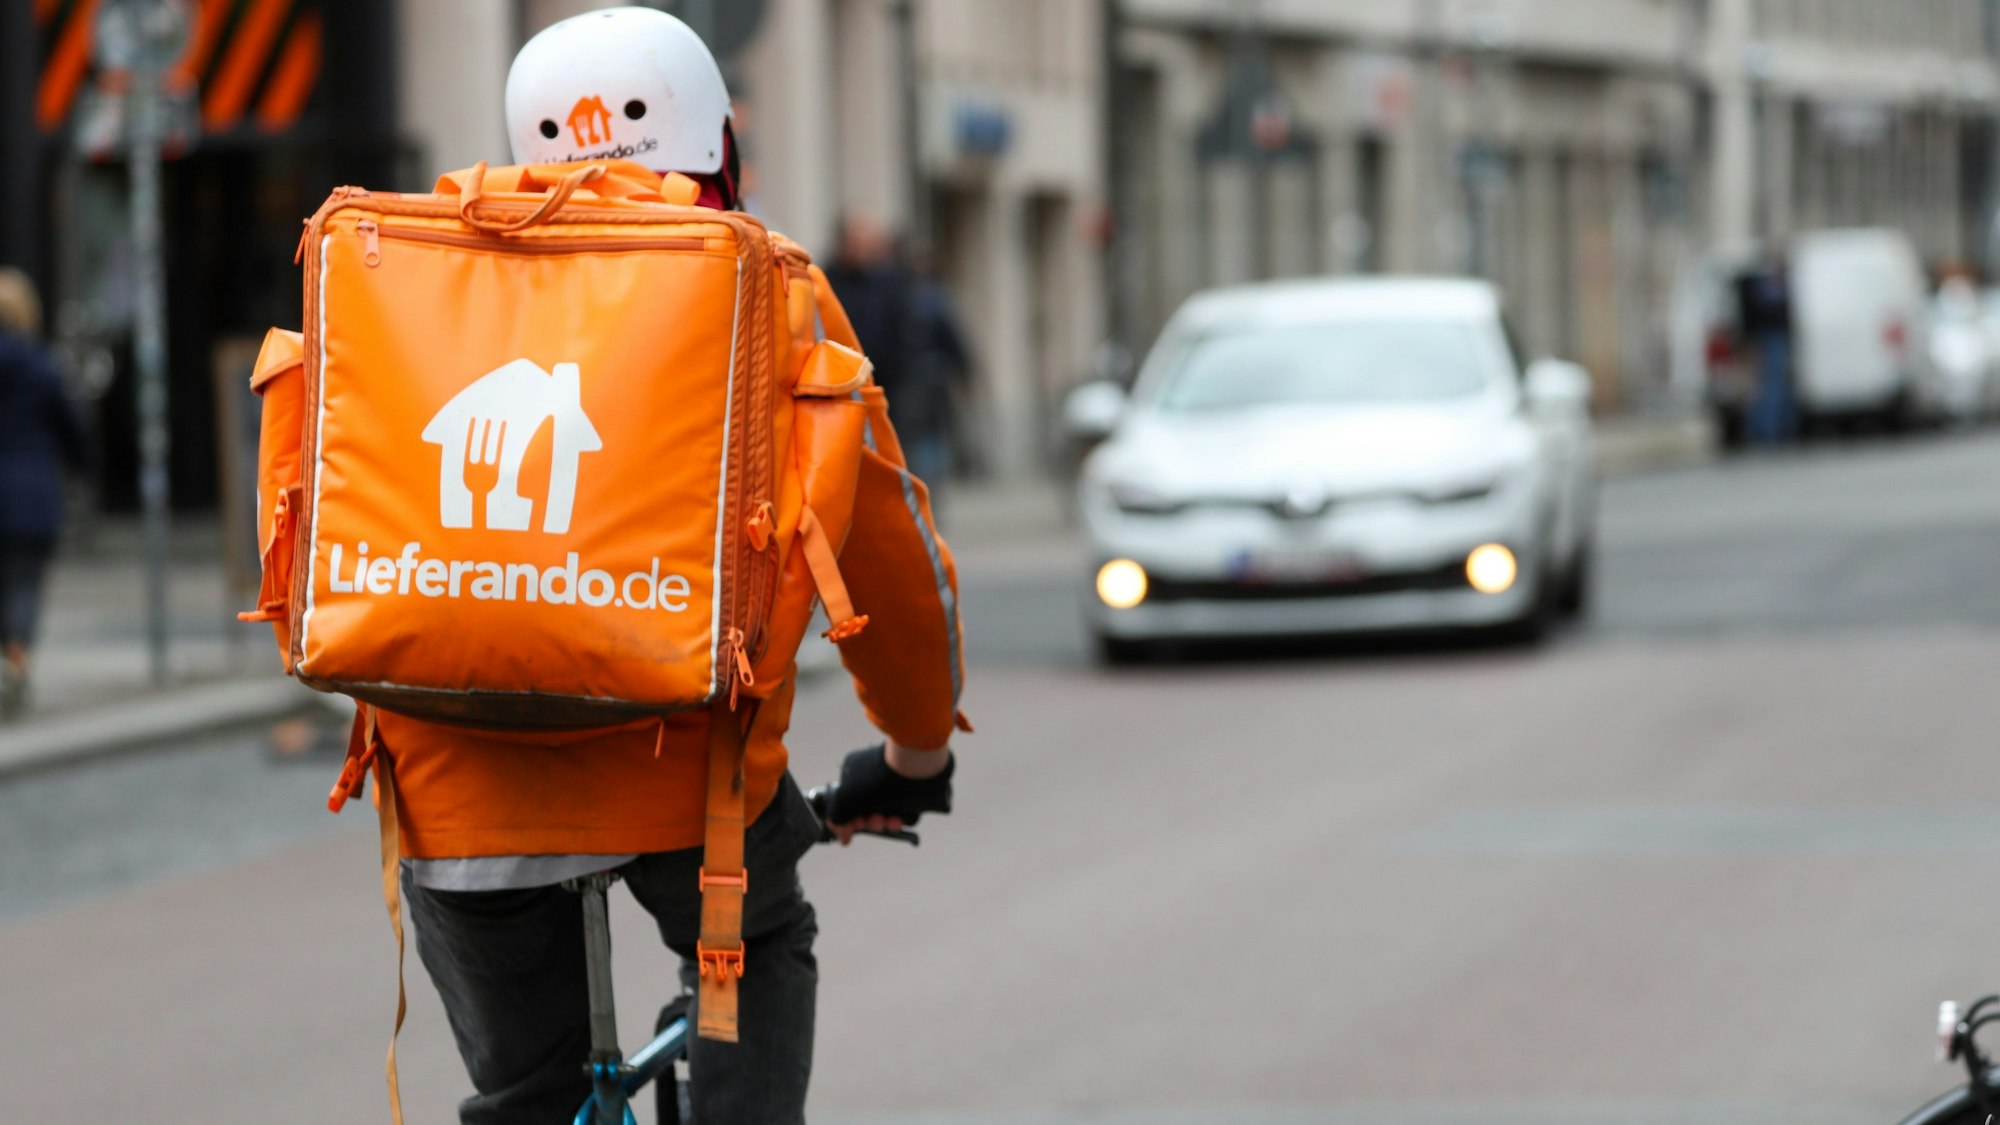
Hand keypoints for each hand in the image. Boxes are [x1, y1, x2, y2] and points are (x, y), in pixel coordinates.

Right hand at [824, 740, 953, 845]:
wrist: (913, 768)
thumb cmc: (874, 781)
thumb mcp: (845, 801)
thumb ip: (838, 820)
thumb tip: (843, 838)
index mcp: (854, 770)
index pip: (847, 800)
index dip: (849, 818)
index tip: (853, 828)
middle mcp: (873, 775)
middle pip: (866, 809)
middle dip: (868, 821)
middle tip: (872, 822)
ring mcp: (893, 782)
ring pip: (885, 812)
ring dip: (883, 823)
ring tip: (887, 821)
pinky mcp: (911, 791)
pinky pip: (902, 811)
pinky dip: (899, 819)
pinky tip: (898, 820)